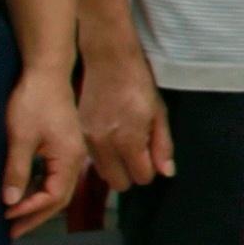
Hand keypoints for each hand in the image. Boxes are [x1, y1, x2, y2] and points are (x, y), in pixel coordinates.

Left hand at [1, 63, 83, 230]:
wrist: (46, 72)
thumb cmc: (33, 102)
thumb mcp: (20, 137)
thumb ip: (17, 170)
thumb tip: (10, 201)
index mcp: (69, 158)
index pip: (53, 196)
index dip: (29, 210)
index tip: (5, 216)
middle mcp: (76, 159)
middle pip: (59, 198)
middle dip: (35, 216)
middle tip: (11, 231)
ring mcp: (71, 152)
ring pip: (58, 188)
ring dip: (37, 205)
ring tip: (15, 217)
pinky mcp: (63, 146)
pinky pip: (55, 177)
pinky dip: (39, 190)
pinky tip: (24, 193)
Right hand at [78, 42, 173, 190]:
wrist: (108, 62)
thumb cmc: (138, 84)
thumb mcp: (159, 113)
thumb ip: (163, 145)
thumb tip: (166, 172)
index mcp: (128, 140)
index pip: (141, 177)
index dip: (149, 170)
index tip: (150, 157)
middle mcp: (104, 145)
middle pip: (118, 182)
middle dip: (130, 173)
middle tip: (137, 154)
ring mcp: (87, 140)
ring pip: (102, 172)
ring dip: (114, 165)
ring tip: (122, 143)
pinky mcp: (77, 133)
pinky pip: (91, 157)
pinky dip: (101, 155)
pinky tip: (109, 137)